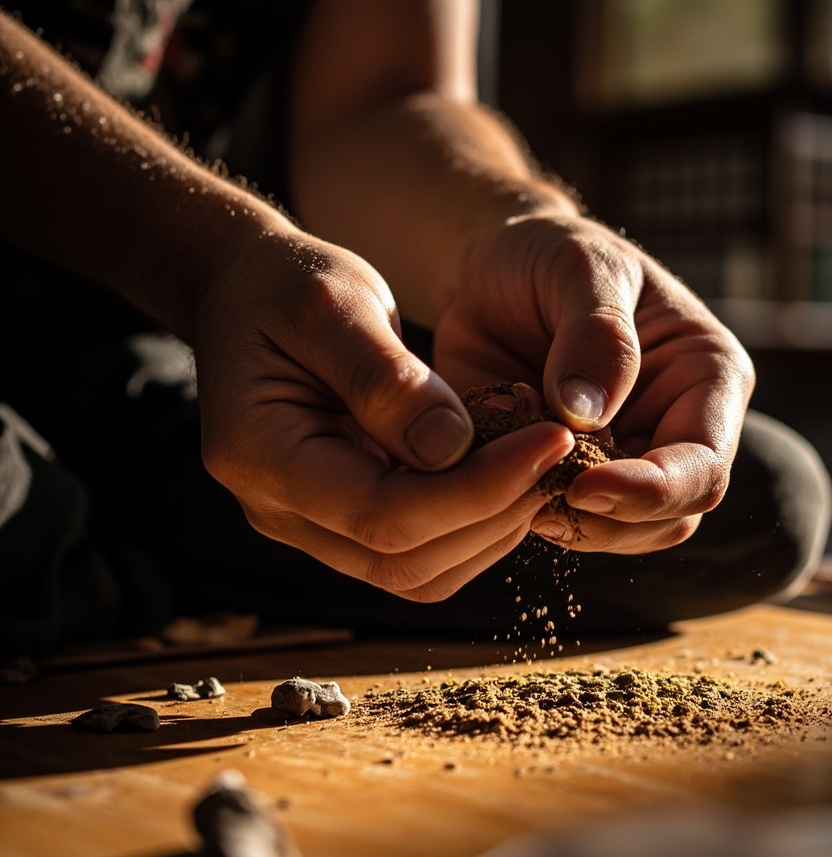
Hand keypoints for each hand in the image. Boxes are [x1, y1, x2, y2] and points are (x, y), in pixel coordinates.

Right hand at [191, 227, 574, 599]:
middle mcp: (277, 509)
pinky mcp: (341, 521)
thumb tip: (456, 453)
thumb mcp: (335, 305)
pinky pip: (418, 552)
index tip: (552, 438)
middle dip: (494, 513)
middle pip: (403, 560)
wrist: (248, 294)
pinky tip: (510, 475)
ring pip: (417, 572)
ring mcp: (309, 524)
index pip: (382, 514)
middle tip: (559, 454)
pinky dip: (473, 525)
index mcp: (258, 455)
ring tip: (541, 464)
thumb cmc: (286, 285)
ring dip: (491, 529)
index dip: (478, 489)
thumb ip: (387, 381)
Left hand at [433, 214, 754, 553]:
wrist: (496, 271)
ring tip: (518, 492)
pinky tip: (501, 489)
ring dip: (575, 529)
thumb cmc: (550, 254)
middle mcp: (676, 426)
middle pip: (672, 515)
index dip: (652, 490)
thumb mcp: (579, 268)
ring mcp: (627, 458)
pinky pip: (571, 522)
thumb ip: (597, 335)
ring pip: (626, 533)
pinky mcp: (577, 475)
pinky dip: (537, 518)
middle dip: (612, 521)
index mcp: (706, 375)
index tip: (585, 486)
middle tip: (542, 500)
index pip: (704, 463)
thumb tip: (588, 414)